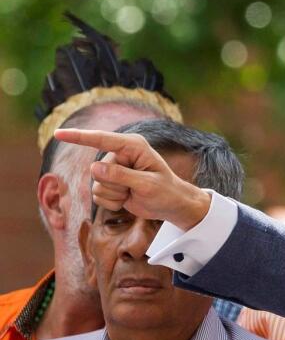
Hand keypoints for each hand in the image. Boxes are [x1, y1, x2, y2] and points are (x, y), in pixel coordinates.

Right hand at [53, 128, 211, 229]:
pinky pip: (98, 195)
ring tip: (133, 194)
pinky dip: (112, 202)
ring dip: (114, 195)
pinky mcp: (109, 183)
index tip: (58, 134)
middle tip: (136, 189)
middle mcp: (120, 154)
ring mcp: (113, 169)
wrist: (172, 205)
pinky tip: (127, 200)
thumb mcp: (147, 184)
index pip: (101, 139)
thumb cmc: (166, 191)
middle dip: (115, 185)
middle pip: (98, 170)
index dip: (78, 137)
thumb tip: (94, 168)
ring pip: (96, 185)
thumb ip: (121, 176)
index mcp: (132, 146)